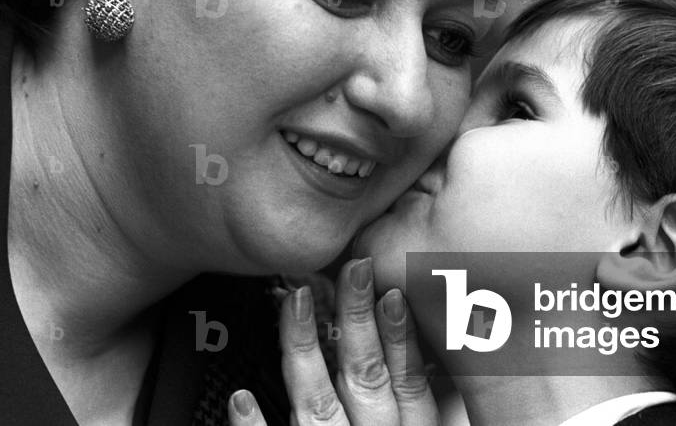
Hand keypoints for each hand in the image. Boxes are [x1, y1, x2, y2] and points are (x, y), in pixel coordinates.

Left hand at [227, 258, 438, 424]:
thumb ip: (430, 400)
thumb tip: (435, 346)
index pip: (409, 377)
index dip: (401, 332)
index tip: (392, 289)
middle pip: (366, 375)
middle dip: (358, 318)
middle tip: (353, 270)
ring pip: (318, 405)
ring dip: (305, 350)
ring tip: (294, 303)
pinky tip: (240, 397)